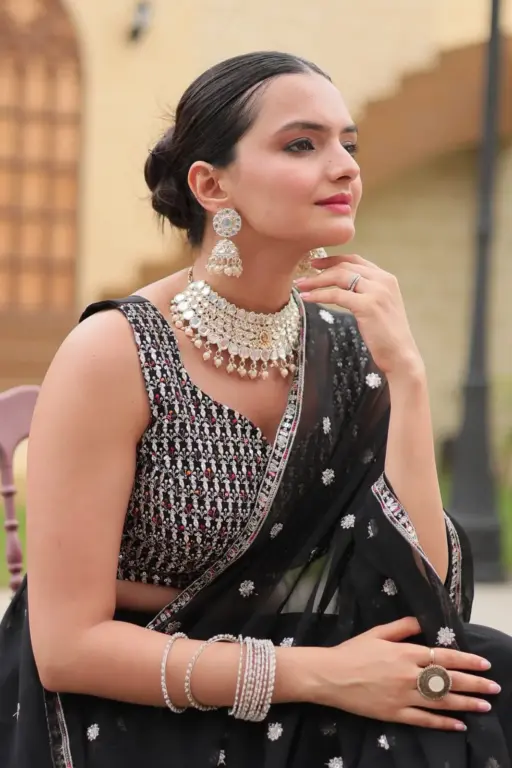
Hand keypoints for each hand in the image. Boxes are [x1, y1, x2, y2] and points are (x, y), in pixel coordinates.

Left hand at [295, 254, 421, 376]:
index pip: (355, 260)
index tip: (315, 263)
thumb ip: (366, 292)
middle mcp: (383, 280)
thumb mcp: (379, 306)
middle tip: (302, 276)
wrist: (400, 355)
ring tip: (300, 286)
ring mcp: (376, 292)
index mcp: (386, 278)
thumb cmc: (387, 336)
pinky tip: (307, 298)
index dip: (333, 259)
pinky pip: (337, 295)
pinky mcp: (367, 305)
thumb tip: (341, 286)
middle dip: (320, 270)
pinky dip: (319, 295)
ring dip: (316, 281)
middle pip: (345, 266)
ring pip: (339, 277)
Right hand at [312, 617, 499, 730]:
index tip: (483, 663)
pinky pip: (424, 720)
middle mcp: (408, 675)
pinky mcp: (394, 714)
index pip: (443, 657)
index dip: (466, 661)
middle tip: (494, 688)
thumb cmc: (352, 651)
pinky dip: (443, 723)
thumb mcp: (377, 633)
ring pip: (440, 701)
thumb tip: (423, 621)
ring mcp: (402, 696)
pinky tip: (458, 724)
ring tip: (484, 706)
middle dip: (474, 684)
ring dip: (465, 704)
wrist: (329, 675)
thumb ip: (402, 626)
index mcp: (405, 653)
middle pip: (448, 680)